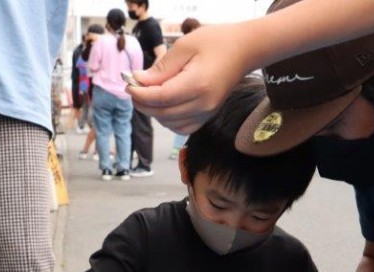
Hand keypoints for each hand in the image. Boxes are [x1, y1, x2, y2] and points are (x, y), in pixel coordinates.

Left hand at [127, 24, 254, 134]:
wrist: (244, 50)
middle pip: (163, 114)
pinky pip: (182, 127)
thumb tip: (139, 81)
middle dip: (143, 104)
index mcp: (198, 85)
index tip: (129, 84)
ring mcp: (207, 112)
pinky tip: (163, 105)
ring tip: (148, 95)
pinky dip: (168, 120)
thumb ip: (162, 68)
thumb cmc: (216, 42)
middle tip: (134, 89)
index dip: (141, 94)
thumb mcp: (185, 46)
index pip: (161, 98)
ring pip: (171, 124)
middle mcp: (204, 104)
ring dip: (155, 113)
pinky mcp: (208, 115)